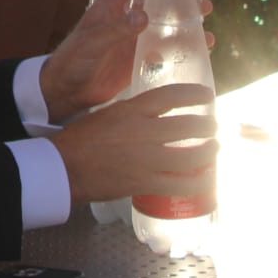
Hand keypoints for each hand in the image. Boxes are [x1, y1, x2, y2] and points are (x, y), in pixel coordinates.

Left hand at [42, 0, 214, 120]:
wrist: (69, 91)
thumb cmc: (74, 60)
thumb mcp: (94, 42)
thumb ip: (116, 29)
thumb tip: (144, 15)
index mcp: (111, 4)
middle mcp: (126, 16)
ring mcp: (136, 36)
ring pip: (167, 19)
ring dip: (187, 13)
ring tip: (206, 11)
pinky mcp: (142, 57)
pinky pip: (169, 46)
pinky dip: (187, 43)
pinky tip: (204, 44)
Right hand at [49, 83, 219, 204]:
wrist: (63, 167)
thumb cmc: (80, 140)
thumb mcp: (107, 114)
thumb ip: (132, 114)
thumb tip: (154, 116)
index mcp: (131, 110)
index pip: (170, 96)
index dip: (193, 94)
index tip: (206, 94)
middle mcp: (143, 132)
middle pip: (187, 125)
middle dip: (207, 125)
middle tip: (214, 126)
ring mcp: (147, 159)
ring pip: (191, 155)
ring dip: (208, 152)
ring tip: (214, 149)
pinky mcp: (146, 183)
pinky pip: (182, 184)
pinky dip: (199, 182)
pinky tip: (206, 179)